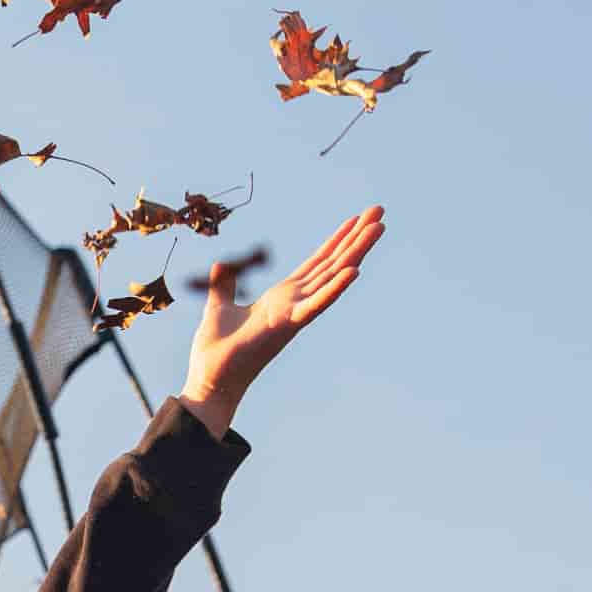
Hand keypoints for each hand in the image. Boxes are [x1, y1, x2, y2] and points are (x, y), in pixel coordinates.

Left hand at [175, 205, 385, 441]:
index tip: (356, 219)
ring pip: (332, 276)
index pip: (316, 263)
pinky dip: (334, 288)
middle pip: (332, 263)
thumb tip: (221, 264)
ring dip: (356, 252)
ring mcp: (295, 313)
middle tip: (380, 212)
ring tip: (378, 228)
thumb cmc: (217, 350)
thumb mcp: (219, 306)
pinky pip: (316, 304)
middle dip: (356, 238)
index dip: (336, 240)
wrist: (210, 380)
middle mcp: (295, 302)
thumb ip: (224, 285)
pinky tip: (355, 270)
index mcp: (283, 297)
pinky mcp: (287, 326)